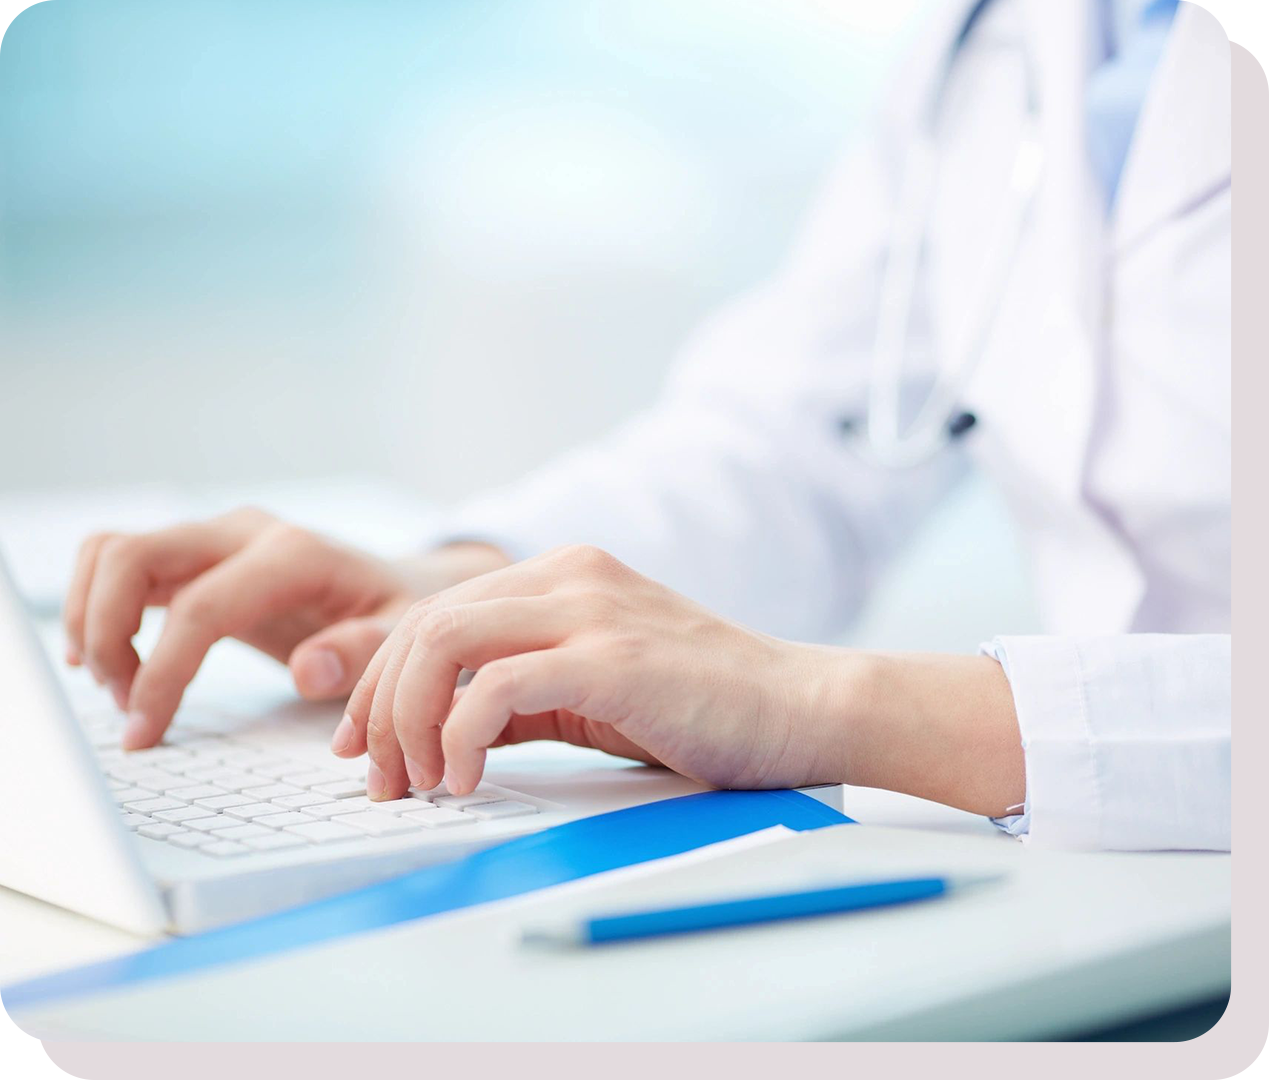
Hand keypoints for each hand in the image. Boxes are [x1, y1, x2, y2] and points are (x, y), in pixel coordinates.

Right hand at [64, 507, 509, 748]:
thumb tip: (310, 671)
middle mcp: (246, 533)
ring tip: (121, 688)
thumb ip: (364, 652)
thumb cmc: (401, 614)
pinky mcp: (199, 556)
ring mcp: (217, 538)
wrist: (402, 585)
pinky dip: (100, 607)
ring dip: (95, 620)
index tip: (143, 731)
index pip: (200, 607)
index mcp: (294, 554)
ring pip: (113, 552)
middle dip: (105, 633)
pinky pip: (121, 562)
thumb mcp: (405, 636)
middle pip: (131, 555)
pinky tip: (117, 663)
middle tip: (124, 703)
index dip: (160, 672)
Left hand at [332, 544, 841, 798]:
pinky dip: (461, 735)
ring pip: (445, 642)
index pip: (435, 614)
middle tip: (378, 776)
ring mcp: (591, 610)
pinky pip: (497, 686)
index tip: (362, 744)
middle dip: (378, 706)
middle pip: (424, 624)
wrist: (803, 707)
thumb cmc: (706, 706)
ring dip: (408, 720)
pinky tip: (466, 778)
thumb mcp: (594, 688)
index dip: (380, 680)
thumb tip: (439, 733)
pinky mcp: (612, 658)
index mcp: (562, 575)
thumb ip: (521, 693)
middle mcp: (569, 576)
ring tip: (416, 781)